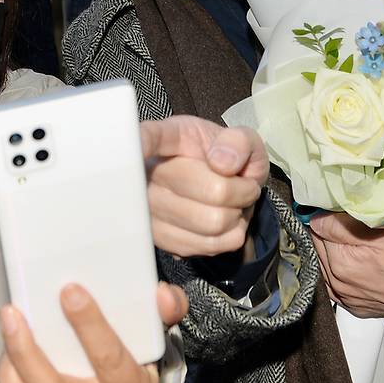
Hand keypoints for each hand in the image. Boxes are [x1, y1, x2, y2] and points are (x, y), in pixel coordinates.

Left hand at [0, 281, 186, 382]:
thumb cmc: (139, 348)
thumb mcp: (159, 328)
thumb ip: (167, 309)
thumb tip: (162, 294)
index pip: (110, 360)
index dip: (90, 327)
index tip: (70, 290)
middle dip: (29, 352)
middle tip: (13, 312)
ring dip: (12, 366)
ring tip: (7, 326)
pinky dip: (8, 380)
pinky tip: (8, 347)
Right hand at [141, 115, 268, 257]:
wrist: (221, 186)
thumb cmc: (224, 158)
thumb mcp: (240, 138)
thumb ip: (238, 142)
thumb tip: (222, 164)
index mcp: (167, 137)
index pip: (149, 137)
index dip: (143, 142)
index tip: (141, 145)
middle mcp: (149, 173)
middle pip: (214, 191)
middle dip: (242, 191)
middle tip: (242, 184)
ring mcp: (150, 210)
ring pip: (214, 223)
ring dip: (236, 215)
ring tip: (232, 202)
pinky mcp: (161, 240)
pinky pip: (212, 245)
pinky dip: (230, 236)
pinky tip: (222, 220)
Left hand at [310, 212, 383, 317]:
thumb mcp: (380, 233)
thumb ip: (341, 226)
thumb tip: (314, 218)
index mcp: (340, 265)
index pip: (315, 229)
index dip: (325, 216)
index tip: (336, 213)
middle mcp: (338, 286)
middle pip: (318, 246)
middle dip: (329, 234)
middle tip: (350, 227)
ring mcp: (346, 298)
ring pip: (325, 264)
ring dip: (334, 252)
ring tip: (356, 245)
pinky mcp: (355, 306)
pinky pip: (336, 282)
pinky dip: (340, 270)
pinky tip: (356, 262)